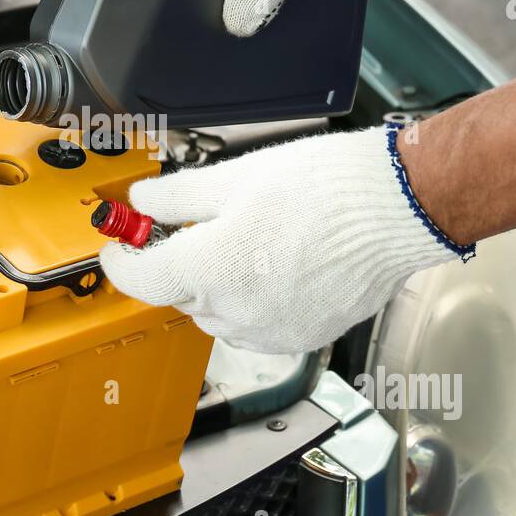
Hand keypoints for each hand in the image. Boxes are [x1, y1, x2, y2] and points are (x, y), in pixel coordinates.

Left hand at [98, 127, 466, 353]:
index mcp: (211, 270)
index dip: (122, 262)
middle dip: (175, 264)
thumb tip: (143, 203)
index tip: (118, 248)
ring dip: (213, 286)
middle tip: (186, 229)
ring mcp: (270, 331)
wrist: (397, 209)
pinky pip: (254, 327)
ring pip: (216, 314)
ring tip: (243, 244)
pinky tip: (272, 268)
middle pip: (179, 295)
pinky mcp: (301, 337)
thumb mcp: (234, 177)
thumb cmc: (324, 188)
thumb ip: (177, 196)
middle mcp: (236, 311)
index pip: (142, 280)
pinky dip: (250, 302)